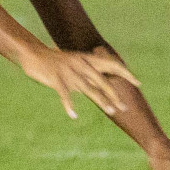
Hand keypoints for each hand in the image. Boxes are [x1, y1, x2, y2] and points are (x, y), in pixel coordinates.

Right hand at [19, 45, 139, 118]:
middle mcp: (80, 64)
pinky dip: (69, 106)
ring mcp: (68, 71)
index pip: (111, 64)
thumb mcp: (73, 62)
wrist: (32, 53)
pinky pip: (64, 95)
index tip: (138, 83)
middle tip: (124, 107)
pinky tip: (73, 115)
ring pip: (88, 88)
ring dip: (102, 101)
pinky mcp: (56, 78)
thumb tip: (100, 84)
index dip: (125, 73)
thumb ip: (86, 71)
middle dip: (114, 95)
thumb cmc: (53, 60)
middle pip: (102, 81)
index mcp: (85, 59)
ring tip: (111, 111)